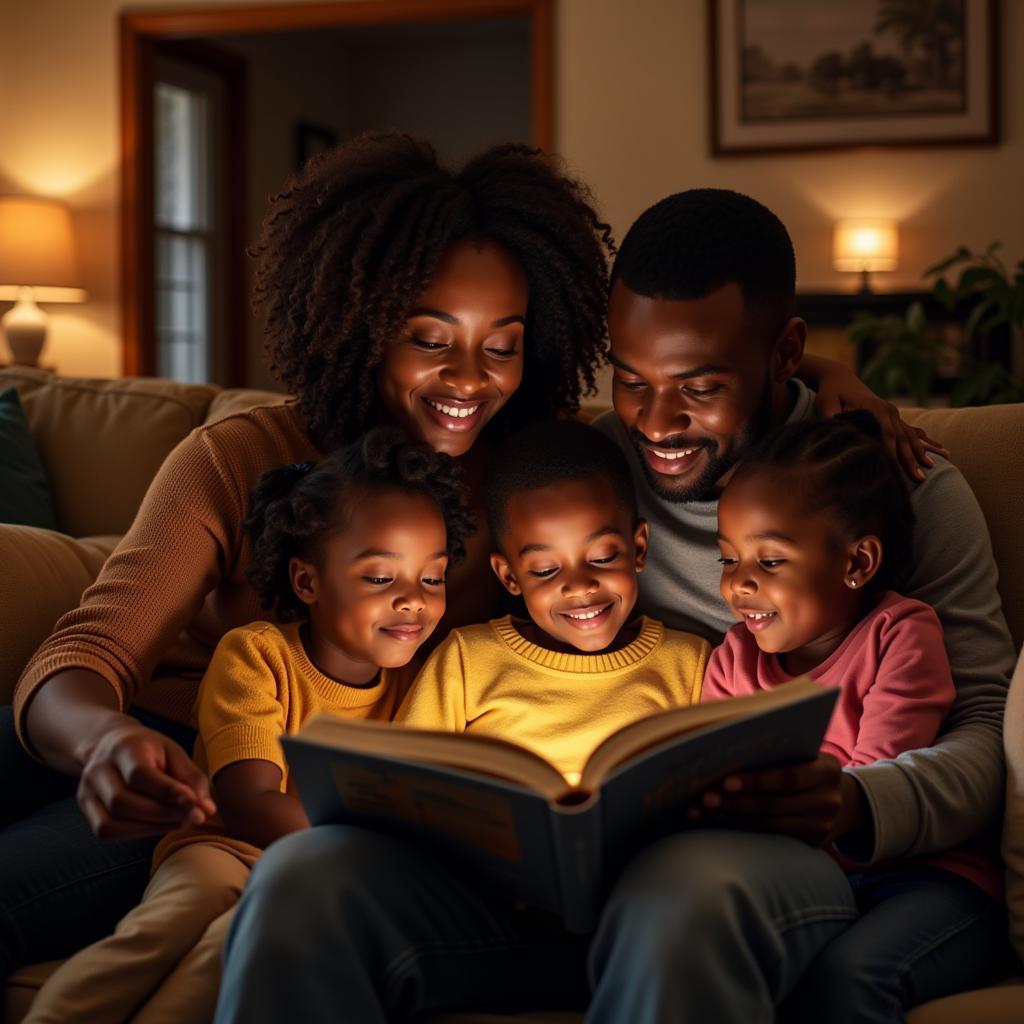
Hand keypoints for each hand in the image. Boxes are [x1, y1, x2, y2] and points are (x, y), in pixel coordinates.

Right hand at [77, 720, 216, 839]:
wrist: (111, 743)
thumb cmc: (149, 749)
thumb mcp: (174, 752)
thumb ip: (191, 778)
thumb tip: (207, 810)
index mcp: (123, 747)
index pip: (140, 775)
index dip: (168, 792)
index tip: (196, 805)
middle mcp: (98, 769)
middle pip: (123, 802)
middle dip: (163, 814)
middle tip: (195, 817)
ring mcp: (86, 791)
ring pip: (112, 822)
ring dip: (152, 827)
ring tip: (181, 821)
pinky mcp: (86, 809)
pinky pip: (106, 831)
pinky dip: (136, 833)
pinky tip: (158, 825)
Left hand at [686, 754, 862, 846]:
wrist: (845, 801)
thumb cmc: (810, 766)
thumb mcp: (806, 754)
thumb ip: (779, 752)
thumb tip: (728, 746)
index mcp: (827, 770)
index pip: (789, 777)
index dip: (757, 781)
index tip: (726, 780)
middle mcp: (828, 800)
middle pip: (775, 804)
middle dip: (736, 802)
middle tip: (705, 798)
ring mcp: (822, 825)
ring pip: (769, 824)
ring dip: (732, 817)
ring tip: (703, 810)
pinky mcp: (811, 843)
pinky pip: (771, 836)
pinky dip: (742, 828)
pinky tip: (719, 822)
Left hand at [814, 373, 947, 481]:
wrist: (839, 377)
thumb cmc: (830, 392)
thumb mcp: (826, 403)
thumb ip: (831, 417)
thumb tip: (836, 431)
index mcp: (874, 408)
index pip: (886, 434)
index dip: (891, 452)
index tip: (895, 470)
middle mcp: (888, 410)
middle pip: (902, 438)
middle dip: (911, 459)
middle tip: (919, 479)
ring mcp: (893, 412)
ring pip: (911, 435)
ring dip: (922, 452)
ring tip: (934, 467)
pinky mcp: (893, 415)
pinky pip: (913, 430)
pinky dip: (926, 441)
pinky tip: (942, 450)